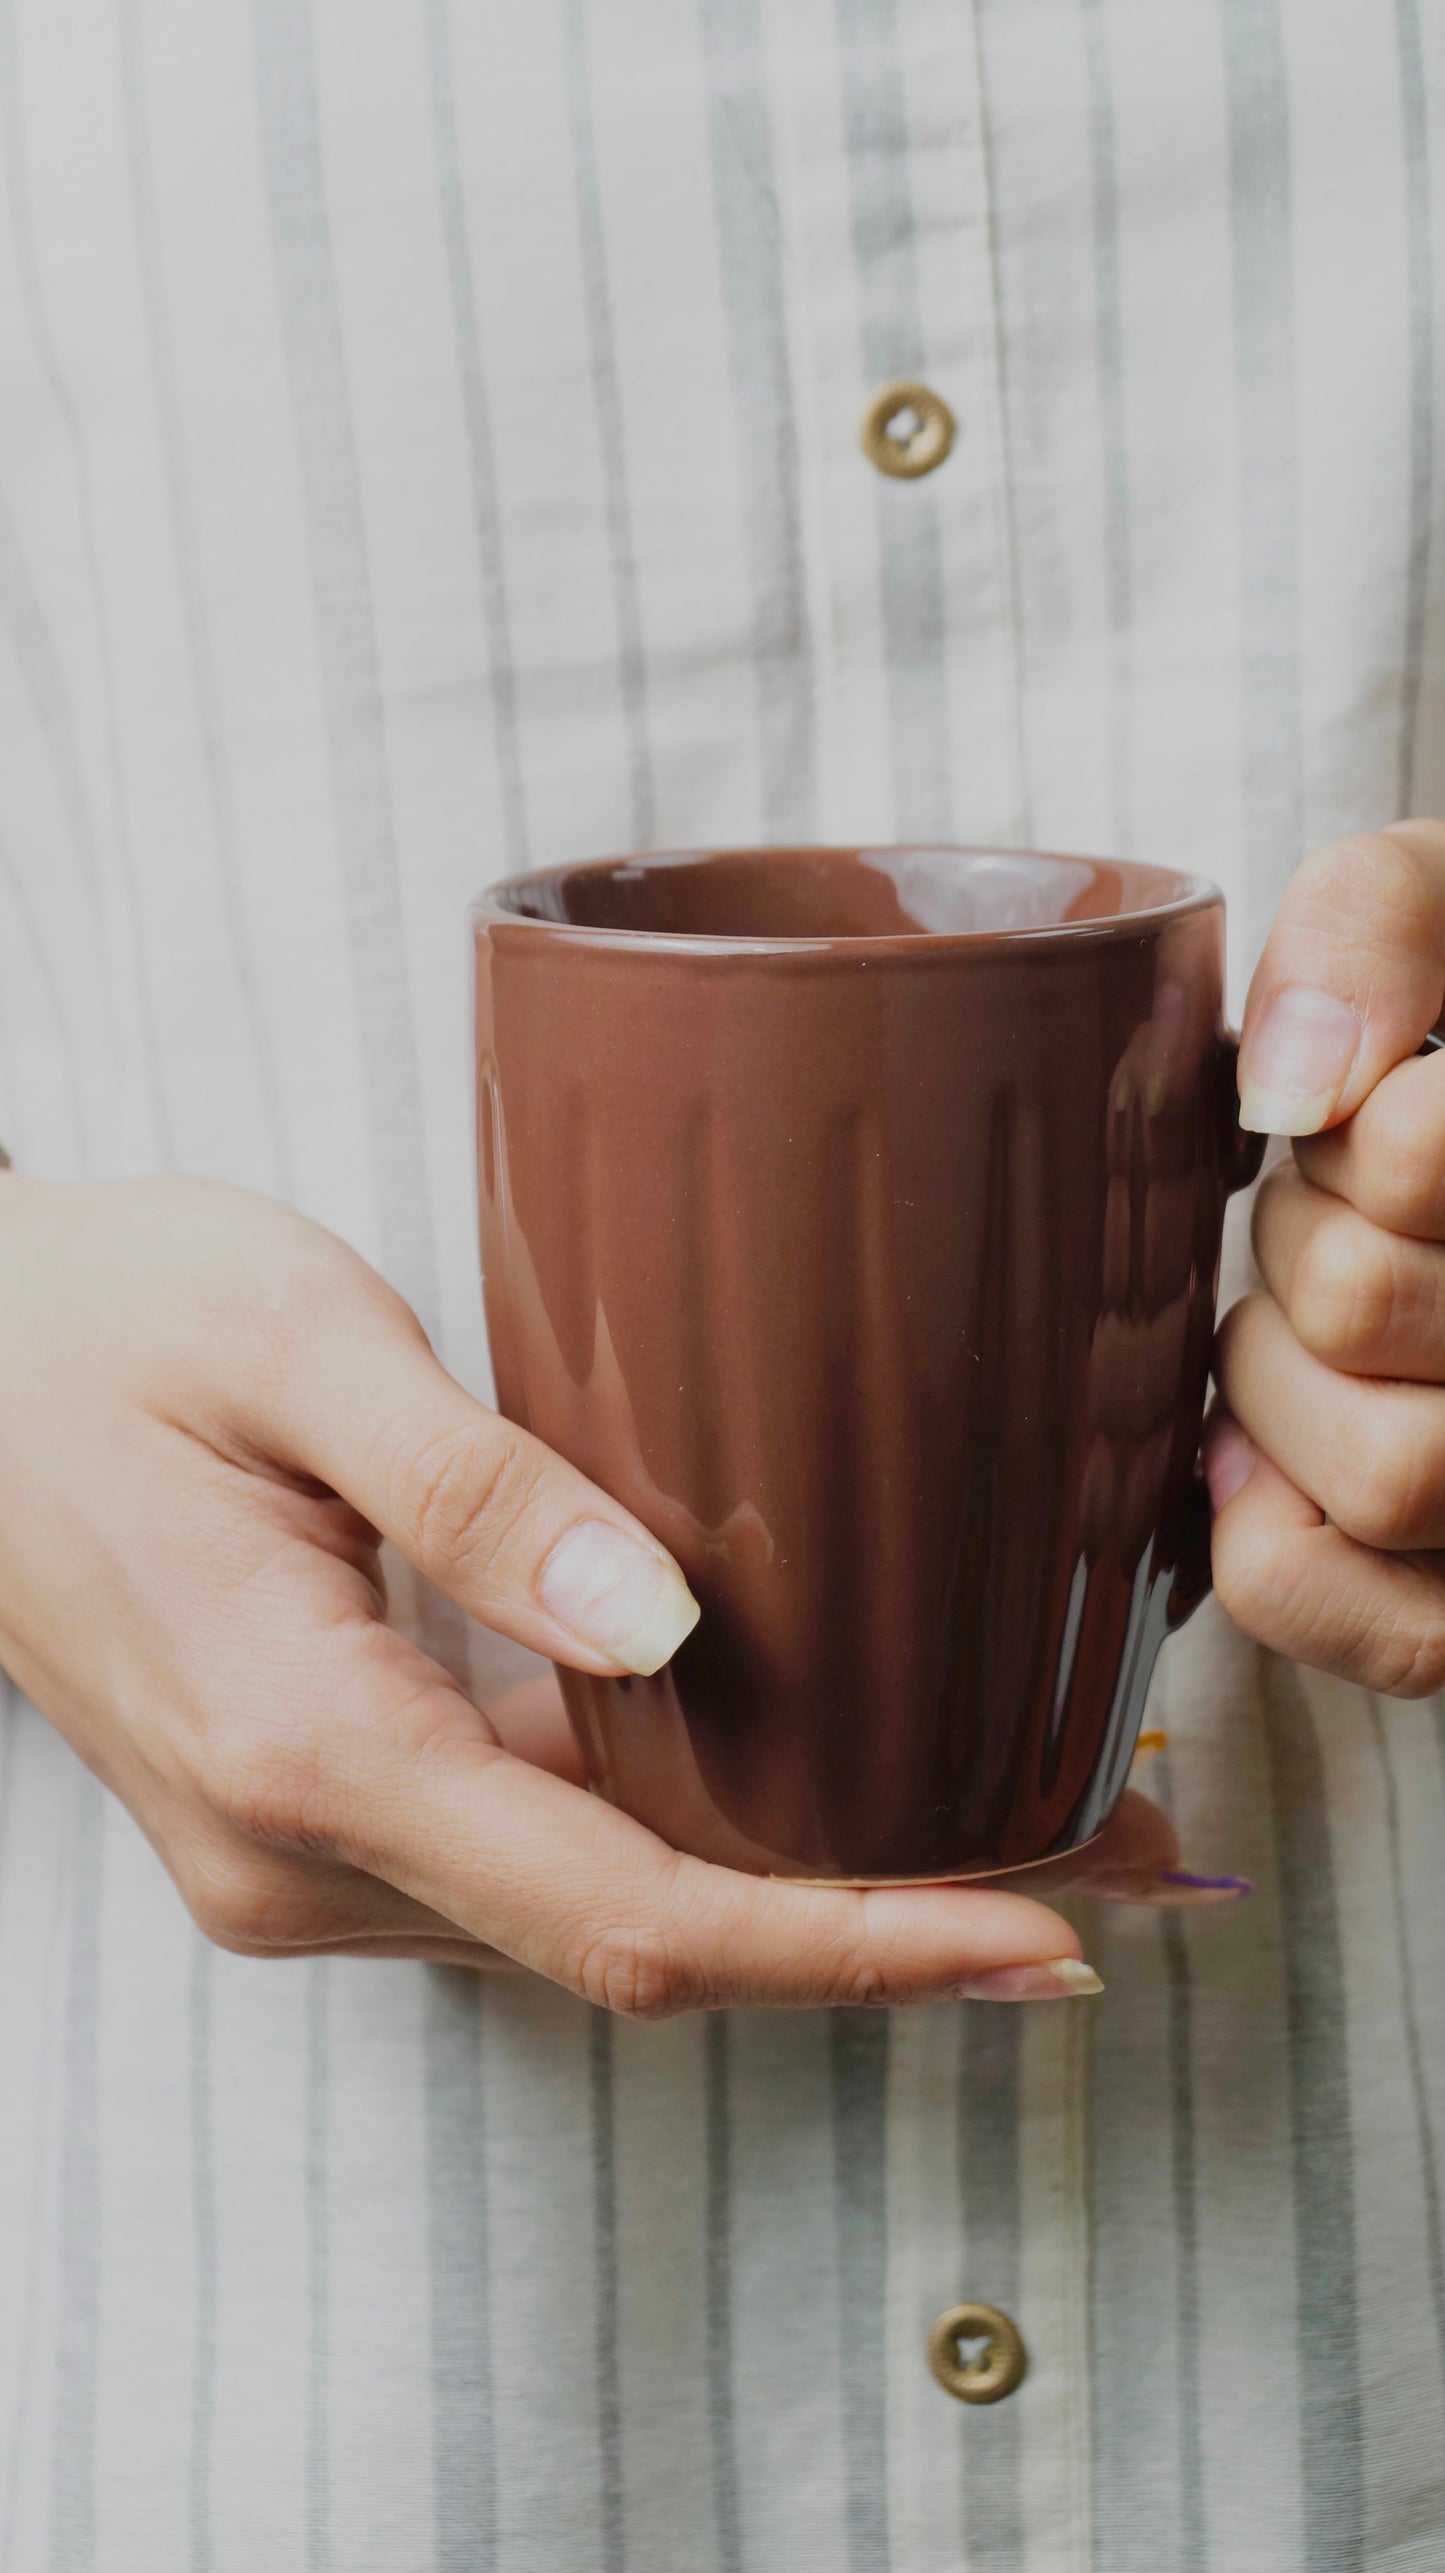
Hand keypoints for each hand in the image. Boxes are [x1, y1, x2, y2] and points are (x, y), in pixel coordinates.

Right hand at [0, 1174, 1207, 2013]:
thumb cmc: (100, 1322)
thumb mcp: (290, 1342)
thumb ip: (470, 1486)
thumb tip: (667, 1625)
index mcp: (301, 1743)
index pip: (628, 1913)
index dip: (853, 1943)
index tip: (1037, 1936)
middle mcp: (300, 1853)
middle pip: (645, 1944)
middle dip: (885, 1922)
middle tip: (1109, 1858)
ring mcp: (300, 1854)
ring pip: (601, 1918)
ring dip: (808, 1887)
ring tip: (1013, 1813)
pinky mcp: (319, 1812)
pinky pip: (540, 1863)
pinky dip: (699, 1844)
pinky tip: (813, 1782)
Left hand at [1208, 819, 1444, 1690]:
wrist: (1439, 1126)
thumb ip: (1382, 920)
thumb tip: (1299, 1087)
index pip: (1405, 1157)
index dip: (1356, 1133)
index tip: (1379, 1122)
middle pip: (1359, 1305)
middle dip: (1299, 1240)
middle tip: (1338, 1221)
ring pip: (1378, 1474)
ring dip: (1282, 1382)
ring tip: (1324, 1331)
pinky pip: (1381, 1626)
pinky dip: (1276, 1538)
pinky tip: (1272, 1457)